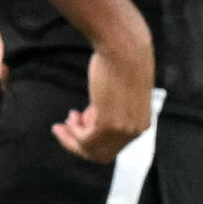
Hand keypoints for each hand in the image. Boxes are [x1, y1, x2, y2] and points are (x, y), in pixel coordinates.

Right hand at [54, 36, 155, 162]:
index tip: (77, 128)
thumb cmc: (121, 65)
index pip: (114, 148)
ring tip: (65, 121)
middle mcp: (134, 132)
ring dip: (73, 138)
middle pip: (101, 154)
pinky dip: (73, 132)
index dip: (93, 142)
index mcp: (141, 125)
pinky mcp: (109, 124)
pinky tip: (71, 115)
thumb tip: (91, 121)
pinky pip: (86, 139)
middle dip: (78, 145)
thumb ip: (108, 113)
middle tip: (62, 129)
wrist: (123, 50)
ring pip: (91, 149)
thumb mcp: (118, 96)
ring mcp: (122, 130)